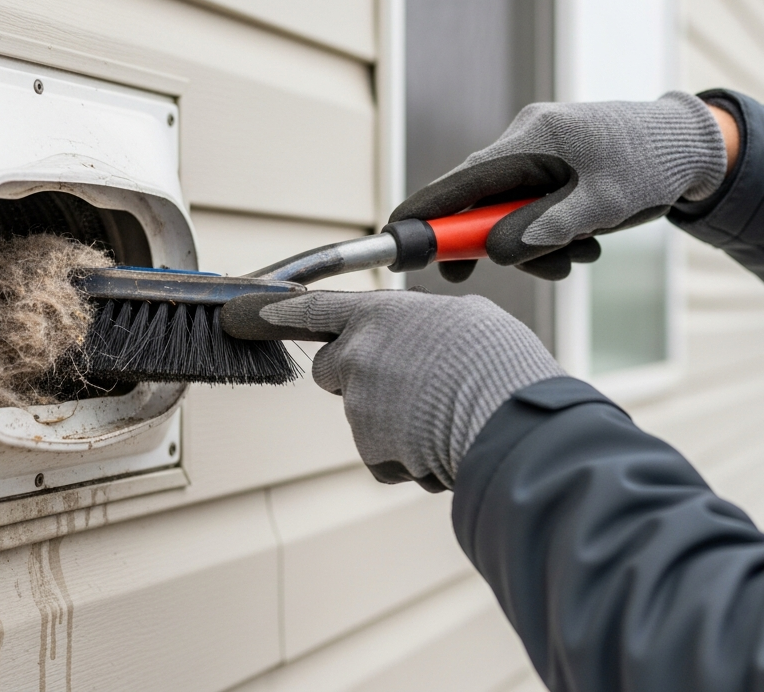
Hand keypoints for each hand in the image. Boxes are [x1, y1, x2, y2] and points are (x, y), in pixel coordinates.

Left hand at [224, 289, 565, 490]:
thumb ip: (426, 323)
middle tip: (409, 384)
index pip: (317, 308)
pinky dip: (408, 455)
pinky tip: (443, 443)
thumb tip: (426, 338)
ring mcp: (361, 406)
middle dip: (359, 378)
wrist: (510, 423)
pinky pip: (384, 454)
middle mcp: (359, 357)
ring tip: (447, 415)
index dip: (284, 311)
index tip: (253, 313)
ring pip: (367, 415)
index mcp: (379, 315)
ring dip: (397, 420)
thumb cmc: (500, 364)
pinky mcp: (371, 450)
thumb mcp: (468, 318)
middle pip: (334, 369)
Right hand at [391, 91, 728, 281]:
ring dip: (535, 245)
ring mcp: (541, 156)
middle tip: (487, 276)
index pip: (462, 180)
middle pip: (481, 201)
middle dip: (492, 244)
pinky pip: (533, 209)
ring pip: (509, 213)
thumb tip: (495, 253)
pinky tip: (587, 243)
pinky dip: (550, 235)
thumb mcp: (601, 205)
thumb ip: (546, 229)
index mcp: (533, 140)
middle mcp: (529, 143)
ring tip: (581, 253)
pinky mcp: (556, 170)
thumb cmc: (651, 166)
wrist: (693, 147)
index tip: (394, 237)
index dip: (425, 211)